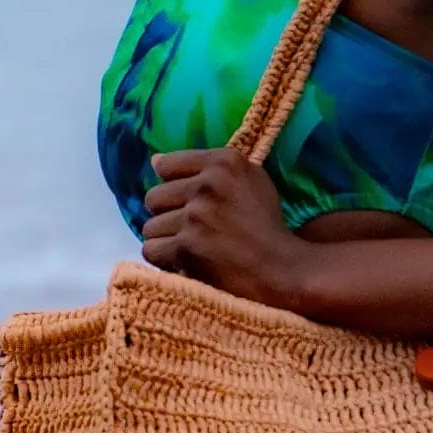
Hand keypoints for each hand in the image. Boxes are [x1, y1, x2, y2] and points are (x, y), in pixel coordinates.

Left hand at [140, 145, 305, 307]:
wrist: (282, 270)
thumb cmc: (267, 226)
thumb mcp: (251, 181)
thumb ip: (208, 168)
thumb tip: (154, 161)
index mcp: (225, 162)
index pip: (167, 165)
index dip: (173, 186)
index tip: (187, 202)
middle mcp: (208, 185)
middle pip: (154, 197)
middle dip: (167, 215)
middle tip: (191, 230)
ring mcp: (196, 217)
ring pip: (150, 227)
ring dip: (167, 241)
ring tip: (192, 249)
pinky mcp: (187, 247)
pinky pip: (152, 250)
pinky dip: (165, 260)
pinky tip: (186, 262)